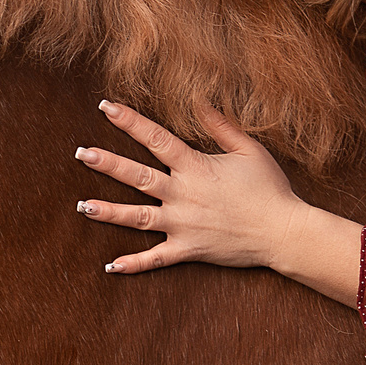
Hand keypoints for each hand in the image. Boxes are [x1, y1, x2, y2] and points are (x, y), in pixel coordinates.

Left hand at [71, 99, 312, 269]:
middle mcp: (182, 195)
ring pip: (137, 217)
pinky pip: (156, 258)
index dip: (129, 121)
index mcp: (195, 167)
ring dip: (108, 212)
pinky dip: (134, 263)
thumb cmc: (270, 188)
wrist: (284, 232)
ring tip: (82, 206)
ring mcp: (183, 224)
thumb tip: (198, 99)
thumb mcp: (248, 149)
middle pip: (137, 177)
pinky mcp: (188, 249)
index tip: (106, 107)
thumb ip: (220, 125)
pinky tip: (111, 266)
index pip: (155, 139)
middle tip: (81, 153)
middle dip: (107, 164)